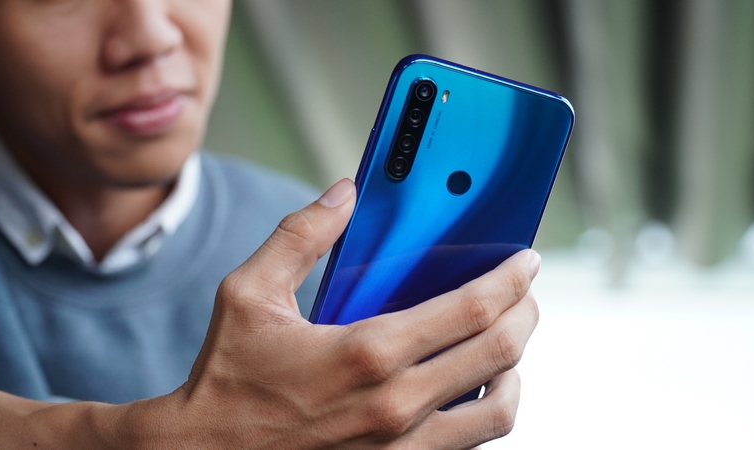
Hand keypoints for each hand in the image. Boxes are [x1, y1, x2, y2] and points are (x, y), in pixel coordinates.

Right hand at [143, 178, 540, 448]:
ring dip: (515, 367)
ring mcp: (403, 445)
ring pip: (498, 409)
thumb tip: (343, 194)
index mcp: (367, 352)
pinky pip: (472, 440)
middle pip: (498, 352)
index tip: (525, 261)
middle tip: (526, 292)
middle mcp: (396, 404)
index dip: (509, 280)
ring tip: (508, 341)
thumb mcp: (247, 293)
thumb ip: (299, 236)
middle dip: (525, 313)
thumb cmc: (227, 377)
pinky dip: (488, 407)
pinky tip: (475, 385)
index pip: (469, 310)